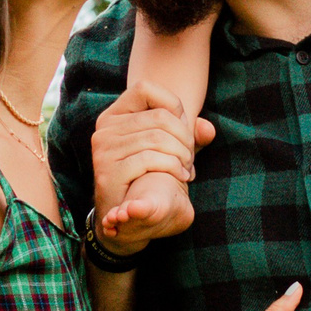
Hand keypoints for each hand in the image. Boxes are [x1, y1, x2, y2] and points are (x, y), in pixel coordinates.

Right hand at [91, 81, 213, 251]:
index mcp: (115, 115)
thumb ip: (189, 136)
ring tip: (186, 170)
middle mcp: (104, 128)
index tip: (182, 131)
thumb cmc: (150, 179)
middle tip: (190, 160)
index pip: (145, 88)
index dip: (173, 106)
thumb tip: (207, 128)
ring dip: (181, 155)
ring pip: (157, 138)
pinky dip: (173, 167)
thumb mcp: (171, 152)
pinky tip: (180, 178)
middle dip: (184, 139)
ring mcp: (103, 149)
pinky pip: (149, 159)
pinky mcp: (107, 172)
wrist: (128, 222)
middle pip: (159, 117)